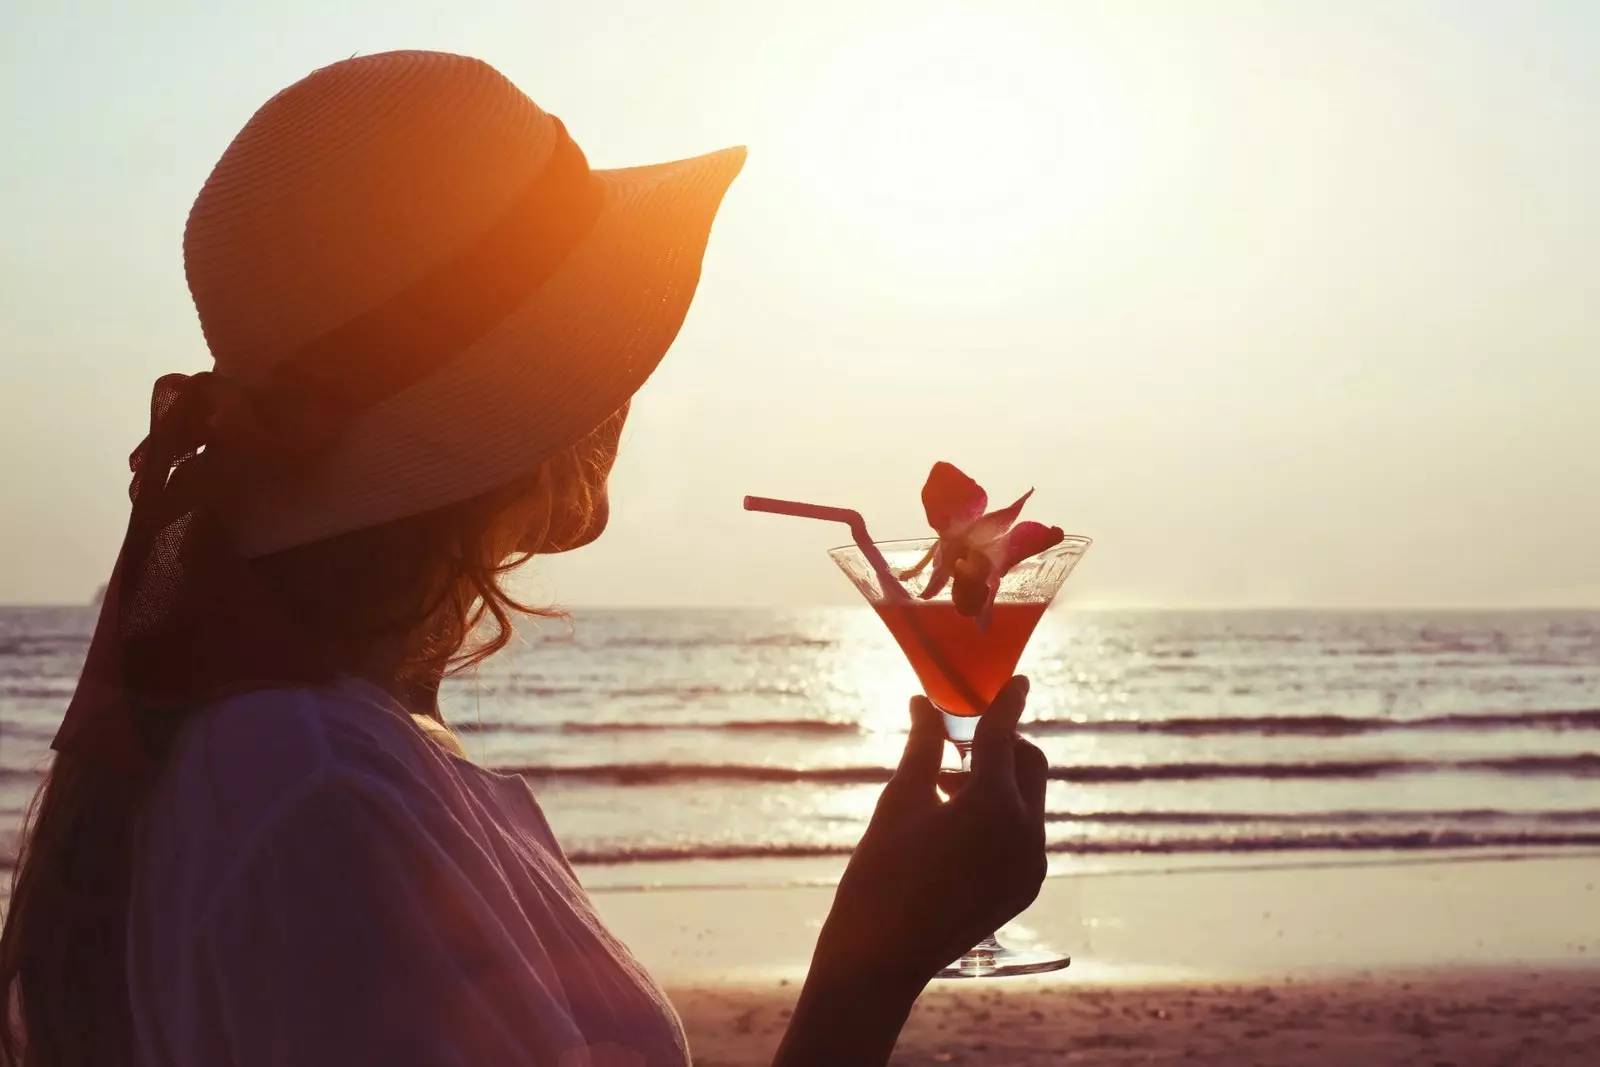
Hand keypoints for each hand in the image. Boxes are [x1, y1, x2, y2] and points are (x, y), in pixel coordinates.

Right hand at [811, 676, 1048, 987]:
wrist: (880, 960)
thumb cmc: (880, 874)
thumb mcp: (899, 801)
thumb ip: (923, 748)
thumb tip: (925, 705)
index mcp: (996, 805)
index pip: (1005, 736)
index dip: (1005, 704)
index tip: (1012, 681)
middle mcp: (1027, 835)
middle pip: (1029, 766)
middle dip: (1000, 746)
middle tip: (955, 744)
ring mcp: (1031, 866)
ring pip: (1028, 801)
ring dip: (997, 781)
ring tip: (943, 787)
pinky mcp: (1025, 888)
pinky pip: (1023, 834)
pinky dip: (1000, 815)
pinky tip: (955, 822)